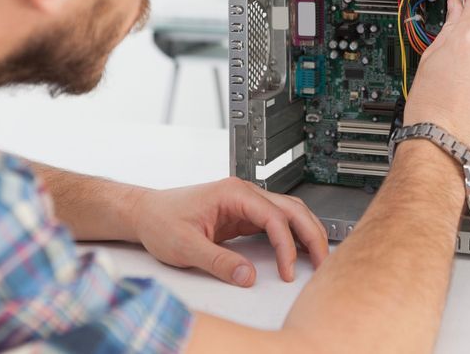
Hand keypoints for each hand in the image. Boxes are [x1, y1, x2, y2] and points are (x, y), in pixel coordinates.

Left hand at [127, 177, 328, 286]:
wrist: (146, 213)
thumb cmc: (161, 220)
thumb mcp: (185, 246)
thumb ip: (218, 261)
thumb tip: (247, 276)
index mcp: (233, 193)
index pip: (274, 217)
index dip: (285, 246)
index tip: (287, 271)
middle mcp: (244, 193)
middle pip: (292, 209)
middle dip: (311, 235)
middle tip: (323, 262)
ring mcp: (245, 202)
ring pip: (288, 213)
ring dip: (305, 233)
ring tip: (318, 258)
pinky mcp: (243, 215)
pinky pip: (276, 223)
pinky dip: (291, 237)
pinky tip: (297, 252)